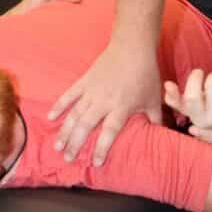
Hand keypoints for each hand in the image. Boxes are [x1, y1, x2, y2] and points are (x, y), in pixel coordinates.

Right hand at [49, 42, 162, 164]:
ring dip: (65, 131)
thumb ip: (155, 119)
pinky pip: (69, 95)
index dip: (102, 148)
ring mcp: (91, 91)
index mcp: (121, 107)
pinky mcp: (84, 81)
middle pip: (85, 126)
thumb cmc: (145, 74)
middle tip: (68, 159)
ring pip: (74, 114)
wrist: (132, 48)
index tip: (96, 163)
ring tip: (58, 146)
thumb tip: (161, 135)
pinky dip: (59, 106)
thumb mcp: (153, 99)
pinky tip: (50, 118)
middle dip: (76, 144)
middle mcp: (103, 102)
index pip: (109, 133)